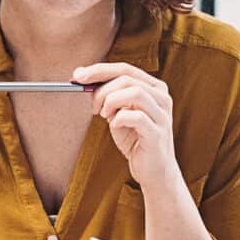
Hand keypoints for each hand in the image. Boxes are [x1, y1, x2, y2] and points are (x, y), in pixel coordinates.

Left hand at [74, 61, 178, 184]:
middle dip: (102, 90)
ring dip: (111, 102)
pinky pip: (137, 117)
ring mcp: (162, 114)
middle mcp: (161, 97)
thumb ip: (108, 96)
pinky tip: (115, 126)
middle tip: (93, 106)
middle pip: (127, 78)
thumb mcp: (118, 113)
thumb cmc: (135, 140)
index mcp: (153, 88)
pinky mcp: (157, 133)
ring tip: (105, 116)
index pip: (125, 69)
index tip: (78, 76)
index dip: (99, 70)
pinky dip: (120, 119)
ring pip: (134, 92)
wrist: (153, 171)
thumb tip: (83, 78)